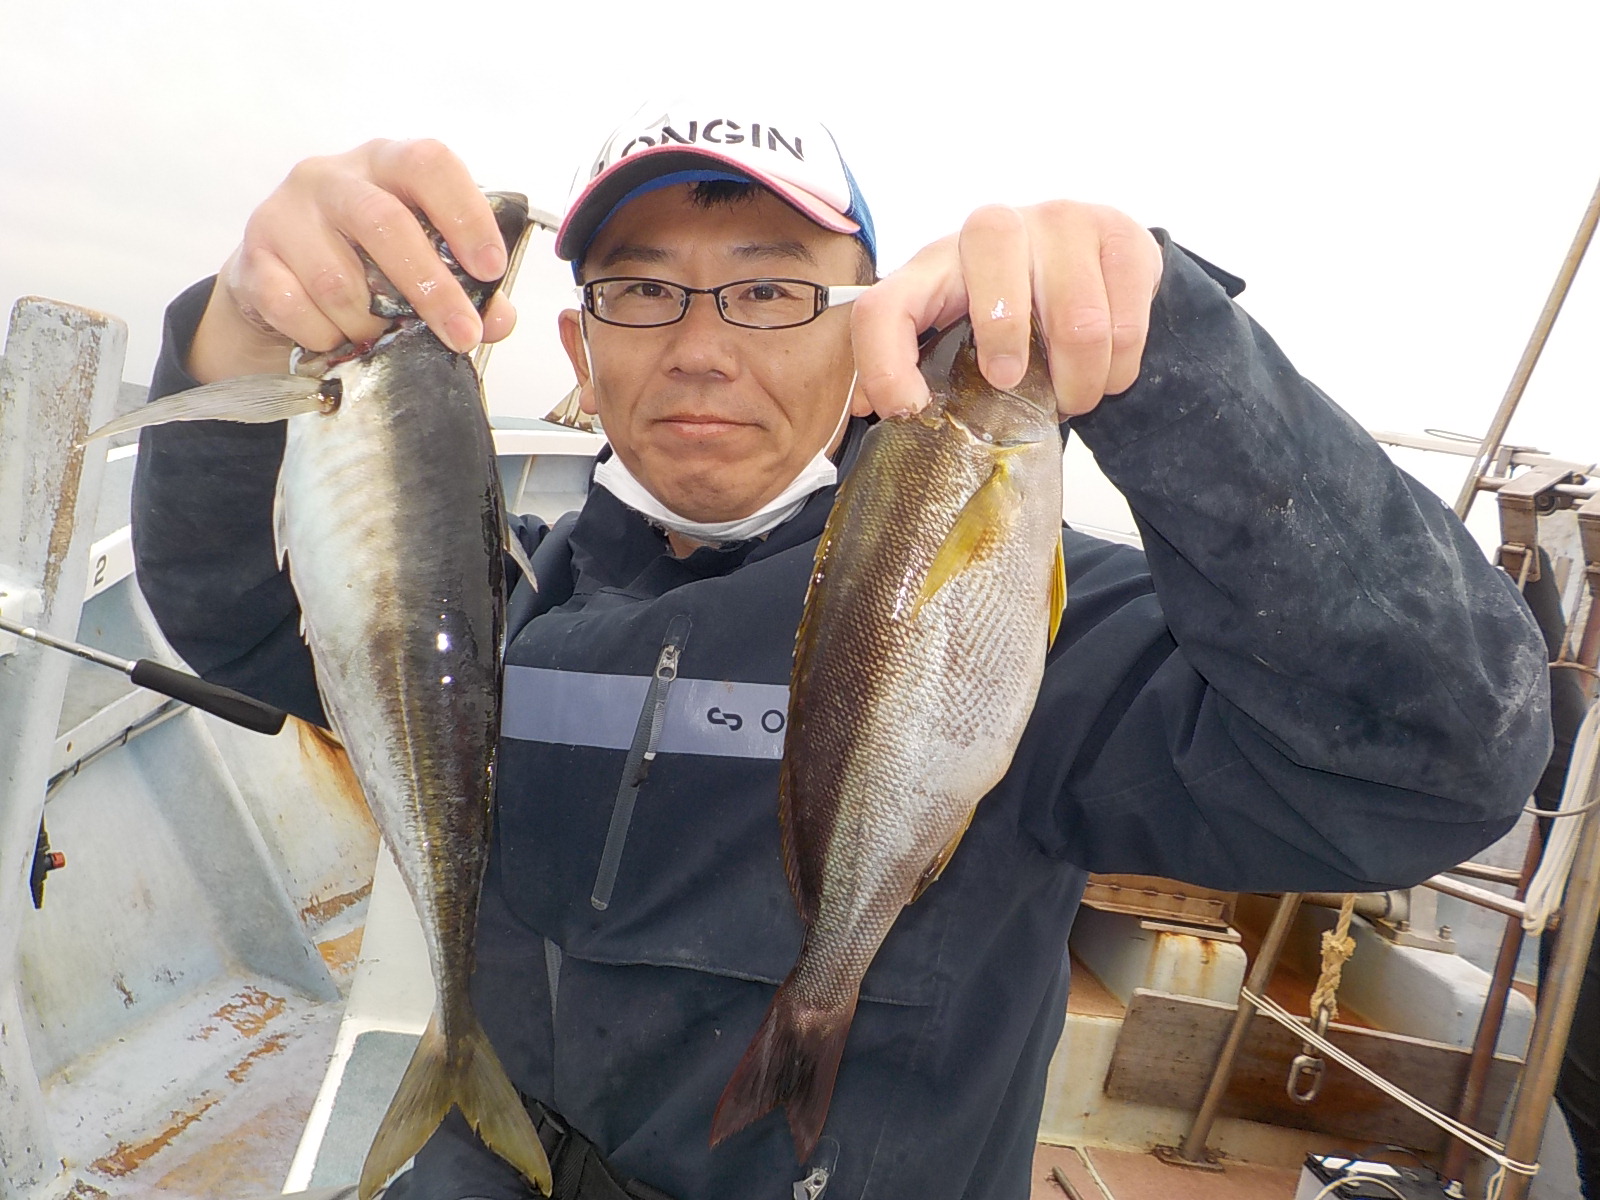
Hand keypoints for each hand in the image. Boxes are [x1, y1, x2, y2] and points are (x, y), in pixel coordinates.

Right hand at [188, 139, 517, 382]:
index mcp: (384, 164)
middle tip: (462, 335)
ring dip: (370, 323)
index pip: (429, 163)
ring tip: (379, 334)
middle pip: (385, 223)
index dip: (466, 214)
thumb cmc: (363, 260)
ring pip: (339, 281)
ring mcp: (285, 213)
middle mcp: (331, 177)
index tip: (491, 269)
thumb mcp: (420, 260)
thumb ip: (466, 287)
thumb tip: (496, 318)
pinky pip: (295, 308)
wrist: (277, 276)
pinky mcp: (253, 258)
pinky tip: (335, 337)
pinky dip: (326, 336)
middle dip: (431, 289)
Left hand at [849, 201, 1162, 418]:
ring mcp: (1061, 223)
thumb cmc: (1013, 311)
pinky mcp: (1120, 235)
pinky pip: (1125, 323)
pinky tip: (1106, 370)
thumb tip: (872, 407)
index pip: (885, 305)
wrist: (1095, 267)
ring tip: (1071, 397)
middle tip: (1012, 383)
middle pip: (992, 275)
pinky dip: (1117, 369)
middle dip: (1004, 342)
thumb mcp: (956, 335)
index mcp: (935, 265)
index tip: (910, 412)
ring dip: (1077, 383)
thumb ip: (916, 365)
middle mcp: (992, 229)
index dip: (884, 364)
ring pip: (1077, 321)